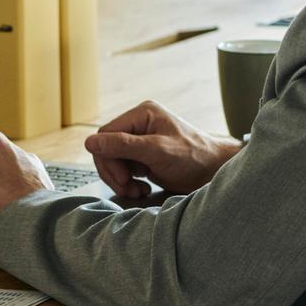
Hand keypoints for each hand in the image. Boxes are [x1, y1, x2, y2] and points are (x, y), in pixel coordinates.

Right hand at [84, 100, 240, 204]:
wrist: (215, 171)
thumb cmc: (194, 157)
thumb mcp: (157, 151)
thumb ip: (124, 146)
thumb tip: (90, 142)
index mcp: (142, 114)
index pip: (106, 134)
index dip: (107, 158)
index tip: (122, 178)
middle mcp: (139, 124)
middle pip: (106, 149)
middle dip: (114, 172)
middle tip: (128, 188)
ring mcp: (141, 141)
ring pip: (113, 161)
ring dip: (121, 180)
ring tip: (137, 192)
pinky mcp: (143, 157)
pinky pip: (123, 169)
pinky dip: (129, 183)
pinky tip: (142, 189)